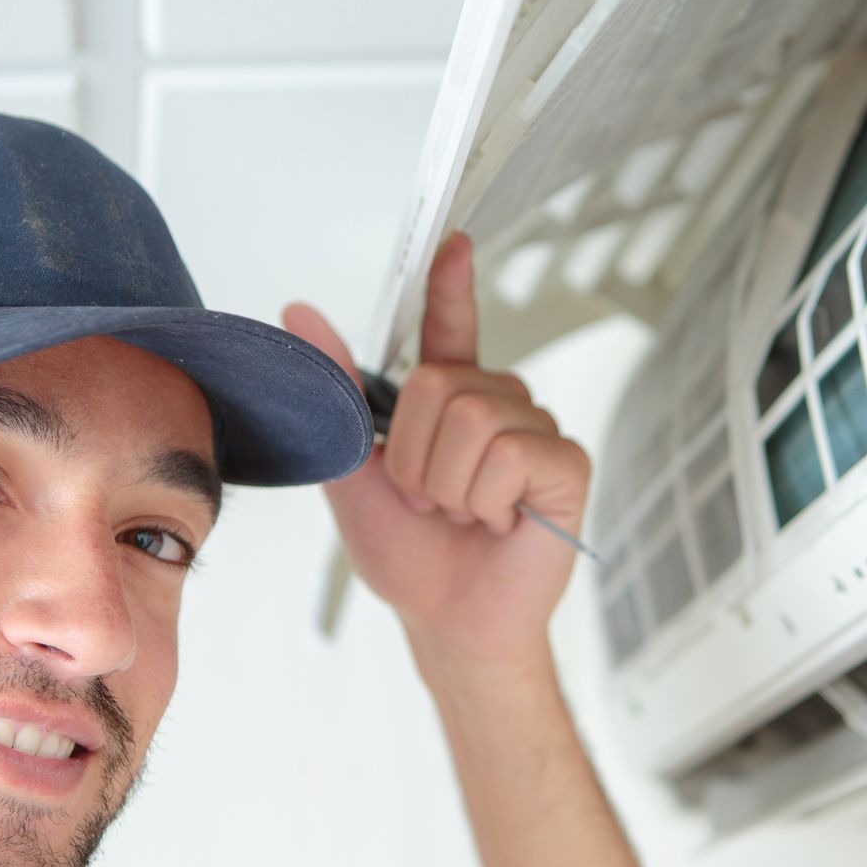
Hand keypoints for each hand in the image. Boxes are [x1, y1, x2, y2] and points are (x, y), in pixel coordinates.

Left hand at [282, 234, 590, 669]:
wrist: (444, 622)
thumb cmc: (410, 556)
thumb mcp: (353, 467)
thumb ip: (335, 390)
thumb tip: (300, 312)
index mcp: (452, 403)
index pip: (453, 327)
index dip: (452, 286)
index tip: (453, 245)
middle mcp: (500, 406)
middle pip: (442, 384)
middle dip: (417, 457)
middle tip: (432, 502)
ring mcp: (538, 433)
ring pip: (474, 419)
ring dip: (448, 485)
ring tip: (463, 516)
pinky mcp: (566, 465)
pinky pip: (510, 453)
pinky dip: (485, 499)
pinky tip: (498, 523)